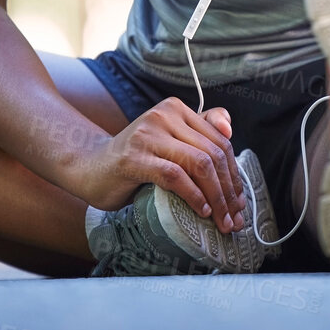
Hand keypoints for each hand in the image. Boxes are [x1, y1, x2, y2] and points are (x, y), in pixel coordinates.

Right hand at [67, 98, 249, 233]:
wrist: (89, 167)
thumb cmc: (134, 160)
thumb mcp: (168, 143)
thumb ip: (197, 134)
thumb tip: (230, 131)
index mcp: (176, 109)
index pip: (219, 141)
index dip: (234, 173)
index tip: (240, 201)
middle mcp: (164, 115)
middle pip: (212, 154)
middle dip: (228, 190)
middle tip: (234, 217)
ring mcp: (147, 135)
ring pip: (198, 164)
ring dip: (216, 197)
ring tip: (221, 220)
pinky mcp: (133, 158)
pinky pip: (175, 176)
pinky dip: (193, 195)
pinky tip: (200, 211)